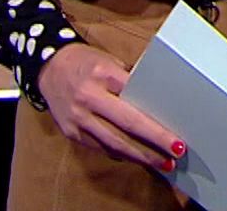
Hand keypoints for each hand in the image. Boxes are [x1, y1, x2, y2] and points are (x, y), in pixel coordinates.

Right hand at [36, 42, 184, 172]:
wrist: (49, 68)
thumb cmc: (87, 63)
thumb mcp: (110, 62)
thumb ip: (130, 80)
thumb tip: (158, 100)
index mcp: (102, 74)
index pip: (135, 97)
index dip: (156, 115)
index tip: (176, 128)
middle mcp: (88, 97)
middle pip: (127, 123)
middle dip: (154, 140)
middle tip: (177, 150)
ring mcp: (78, 117)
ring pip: (114, 141)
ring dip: (141, 155)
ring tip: (163, 162)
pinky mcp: (71, 132)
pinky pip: (100, 147)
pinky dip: (121, 154)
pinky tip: (138, 158)